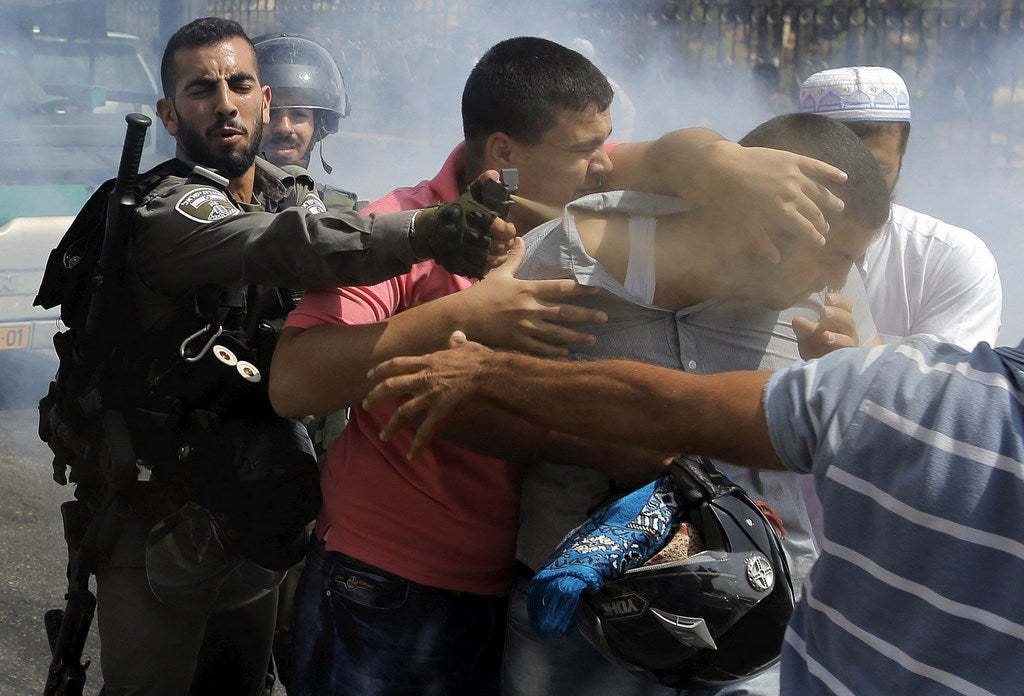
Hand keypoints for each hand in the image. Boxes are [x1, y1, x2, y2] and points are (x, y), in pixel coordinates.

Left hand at [364, 330, 491, 459]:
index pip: (397, 364)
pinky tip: (411, 456)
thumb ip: (457, 342)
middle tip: (365, 405)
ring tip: (383, 437)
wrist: (489, 375)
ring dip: (391, 426)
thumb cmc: (480, 359)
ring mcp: (429, 396)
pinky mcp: (439, 412)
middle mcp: (423, 379)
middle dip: (375, 396)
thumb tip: (456, 335)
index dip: (381, 369)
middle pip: (391, 387)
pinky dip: (418, 445)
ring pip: (402, 413)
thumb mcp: (467, 346)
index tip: (369, 375)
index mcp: (427, 362)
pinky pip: (425, 431)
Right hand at [411, 170, 516, 277]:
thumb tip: (495, 174)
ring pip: (488, 258)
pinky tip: (492, 262)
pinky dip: (488, 266)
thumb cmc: (456, 212)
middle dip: (505, 244)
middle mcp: (466, 233)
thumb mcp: (468, 196)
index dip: (508, 230)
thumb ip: (483, 186)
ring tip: (503, 252)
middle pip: (494, 244)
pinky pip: (478, 269)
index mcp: (471, 216)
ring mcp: (460, 250)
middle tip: (509, 243)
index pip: (498, 226)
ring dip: (500, 257)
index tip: (510, 229)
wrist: (431, 230)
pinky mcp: (457, 263)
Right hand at [458, 237, 606, 356]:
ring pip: (557, 333)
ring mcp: (525, 327)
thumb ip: (514, 258)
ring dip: (577, 337)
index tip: (598, 289)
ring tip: (593, 339)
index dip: (581, 288)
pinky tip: (568, 352)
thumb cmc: (482, 293)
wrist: (464, 316)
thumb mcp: (500, 273)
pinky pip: (541, 348)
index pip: (560, 287)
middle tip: (605, 318)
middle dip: (586, 316)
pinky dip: (555, 351)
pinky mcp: (518, 342)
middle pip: (564, 312)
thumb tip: (520, 238)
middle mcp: (530, 308)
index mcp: (528, 289)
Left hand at [696, 141, 846, 262]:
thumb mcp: (746, 225)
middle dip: (821, 222)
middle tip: (826, 227)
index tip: (820, 243)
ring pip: (818, 191)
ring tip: (840, 207)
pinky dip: (831, 172)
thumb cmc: (732, 200)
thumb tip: (776, 259)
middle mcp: (794, 196)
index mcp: (783, 213)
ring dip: (830, 200)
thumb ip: (763, 242)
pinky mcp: (793, 160)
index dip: (815, 237)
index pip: (806, 229)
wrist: (724, 168)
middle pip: (814, 212)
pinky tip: (843, 177)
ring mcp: (795, 176)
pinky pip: (816, 166)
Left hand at [792, 292, 859, 358]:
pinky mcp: (847, 358)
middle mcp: (848, 332)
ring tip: (824, 334)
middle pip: (848, 321)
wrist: (817, 367)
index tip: (828, 297)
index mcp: (840, 321)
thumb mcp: (806, 335)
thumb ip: (802, 327)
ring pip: (848, 338)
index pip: (846, 307)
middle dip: (837, 314)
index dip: (840, 301)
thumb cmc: (815, 346)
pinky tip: (827, 342)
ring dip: (836, 335)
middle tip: (824, 311)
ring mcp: (849, 346)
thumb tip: (797, 320)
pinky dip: (836, 348)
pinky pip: (845, 353)